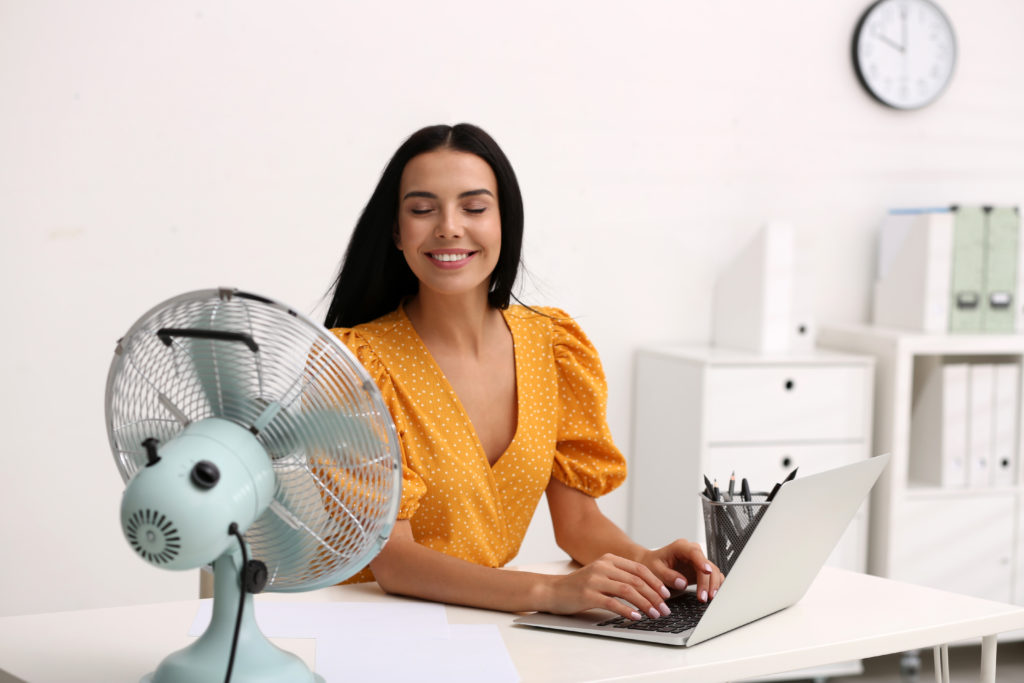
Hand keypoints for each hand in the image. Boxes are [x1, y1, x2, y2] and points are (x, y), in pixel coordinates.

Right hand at [543, 553, 672, 620]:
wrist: (553, 591)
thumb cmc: (579, 586)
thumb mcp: (601, 575)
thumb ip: (619, 577)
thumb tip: (647, 589)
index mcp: (608, 559)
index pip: (639, 569)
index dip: (655, 582)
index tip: (666, 595)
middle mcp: (602, 566)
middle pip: (636, 580)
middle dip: (654, 596)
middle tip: (664, 609)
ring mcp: (594, 579)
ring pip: (627, 590)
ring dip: (645, 604)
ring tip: (654, 614)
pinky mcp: (587, 594)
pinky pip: (612, 602)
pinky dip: (627, 610)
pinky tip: (636, 617)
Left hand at [640, 539, 723, 603]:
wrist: (650, 565)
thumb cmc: (651, 565)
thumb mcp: (655, 570)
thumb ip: (668, 576)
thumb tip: (683, 583)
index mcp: (680, 547)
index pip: (694, 552)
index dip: (702, 562)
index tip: (707, 572)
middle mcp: (691, 552)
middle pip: (707, 564)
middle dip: (707, 582)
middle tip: (703, 597)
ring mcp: (697, 561)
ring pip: (713, 571)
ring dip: (712, 585)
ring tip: (707, 599)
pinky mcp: (700, 570)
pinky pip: (712, 576)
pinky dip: (714, 585)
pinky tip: (711, 595)